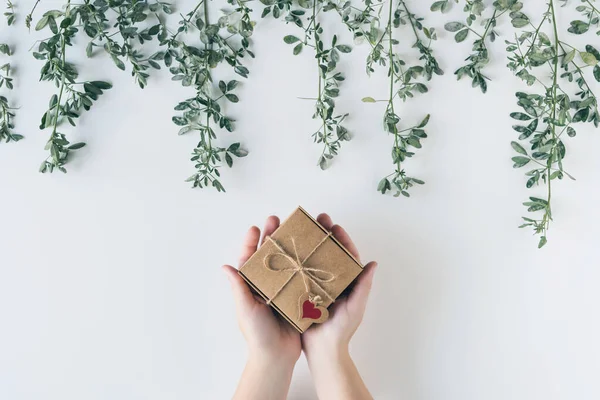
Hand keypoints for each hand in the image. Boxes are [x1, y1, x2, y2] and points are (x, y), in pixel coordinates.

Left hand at [223, 215, 300, 365]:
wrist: (276, 356)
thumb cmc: (257, 335)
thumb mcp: (245, 309)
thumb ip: (239, 288)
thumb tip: (226, 267)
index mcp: (252, 286)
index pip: (250, 259)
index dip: (252, 242)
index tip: (255, 228)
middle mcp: (267, 284)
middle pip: (270, 255)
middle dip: (272, 236)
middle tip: (276, 219)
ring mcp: (283, 289)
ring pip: (286, 261)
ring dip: (290, 245)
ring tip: (295, 228)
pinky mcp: (298, 296)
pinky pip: (301, 275)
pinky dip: (305, 262)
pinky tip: (311, 250)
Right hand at [301, 213, 376, 399]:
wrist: (323, 351)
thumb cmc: (342, 331)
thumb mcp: (355, 307)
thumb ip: (363, 286)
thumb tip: (373, 264)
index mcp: (347, 282)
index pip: (346, 255)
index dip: (341, 238)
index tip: (334, 225)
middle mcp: (332, 281)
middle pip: (329, 252)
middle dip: (323, 234)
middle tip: (317, 219)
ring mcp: (317, 285)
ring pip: (314, 259)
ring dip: (309, 243)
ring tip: (301, 228)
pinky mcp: (303, 292)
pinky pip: (300, 273)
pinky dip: (296, 260)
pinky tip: (288, 250)